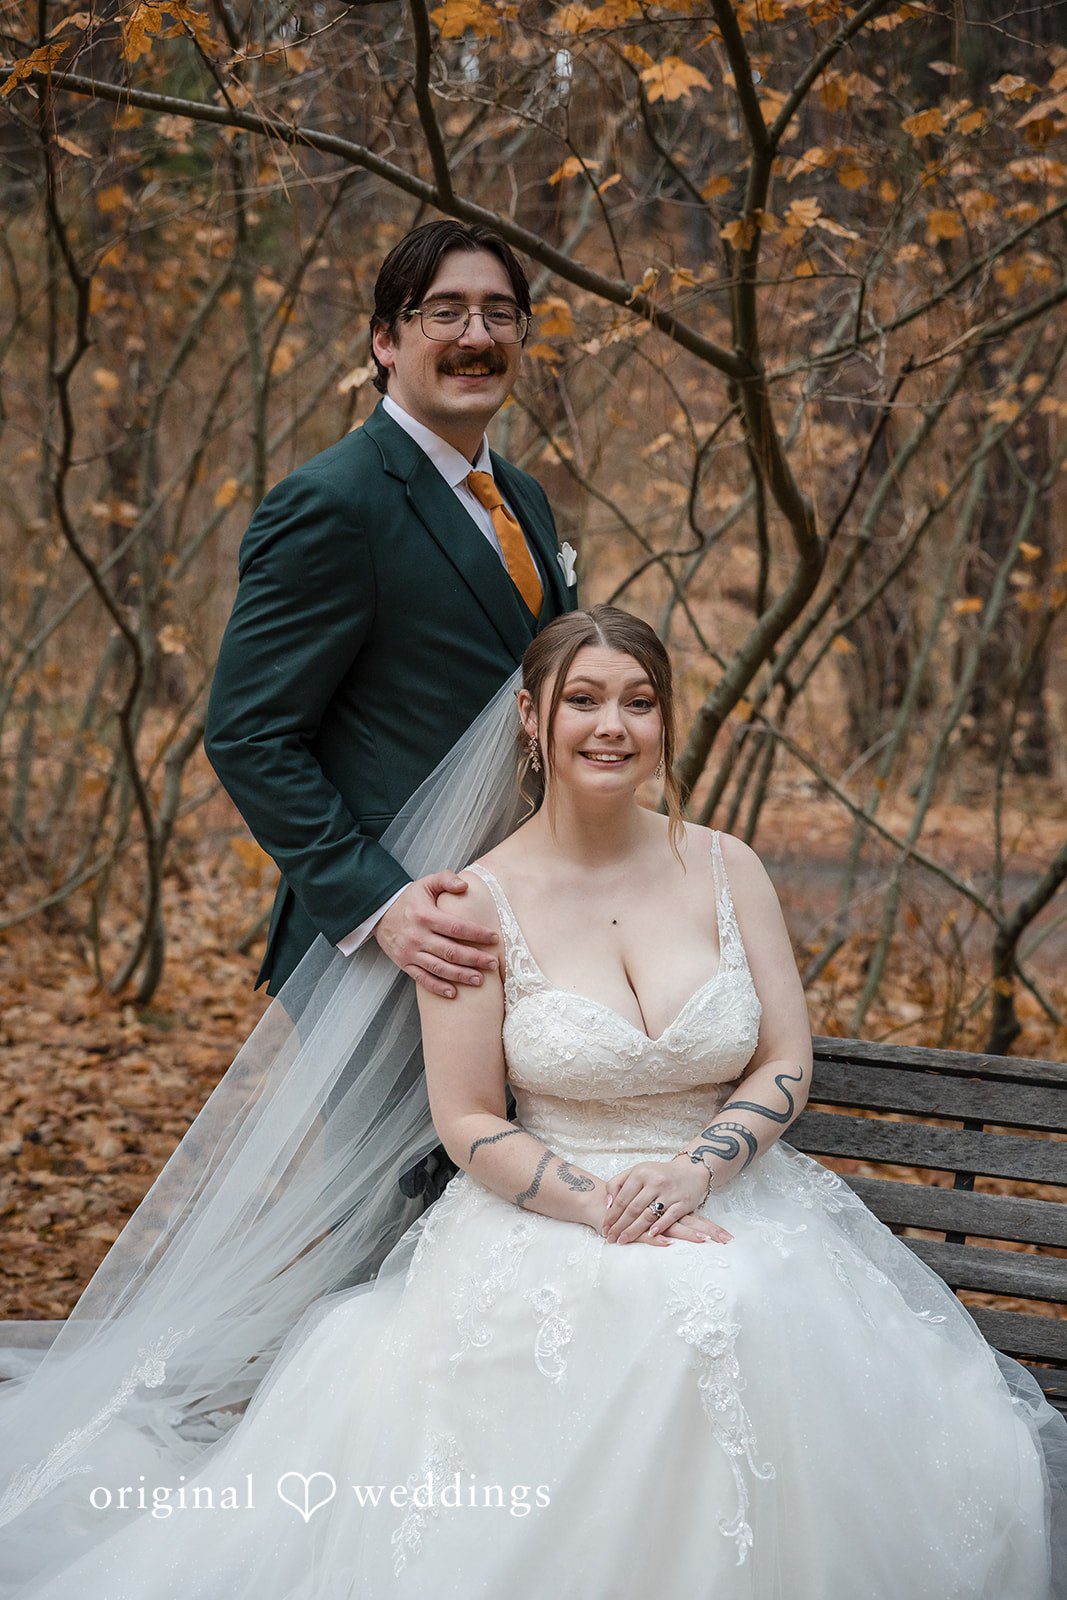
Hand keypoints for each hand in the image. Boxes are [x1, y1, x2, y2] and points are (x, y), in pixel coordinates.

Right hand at [373, 874, 498, 997]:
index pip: (456, 927)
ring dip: (460, 976)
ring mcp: (410, 952)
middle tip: (493, 964)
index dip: (477, 934)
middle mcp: (418, 936)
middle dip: (474, 959)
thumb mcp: (426, 883)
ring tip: (479, 980)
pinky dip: (437, 987)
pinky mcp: (404, 964)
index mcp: (425, 916)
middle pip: (451, 951)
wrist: (379, 914)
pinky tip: (453, 993)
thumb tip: (465, 885)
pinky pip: (422, 979)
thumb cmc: (409, 899)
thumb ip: (446, 879)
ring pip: (439, 968)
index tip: (494, 938)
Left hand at [603, 1158, 720, 1244]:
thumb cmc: (659, 1174)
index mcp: (641, 1173)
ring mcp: (670, 1192)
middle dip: (620, 1226)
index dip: (612, 1215)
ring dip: (634, 1230)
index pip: (622, 1198)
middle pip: (633, 1208)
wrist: (690, 1171)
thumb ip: (618, 1184)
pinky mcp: (683, 1202)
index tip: (605, 1227)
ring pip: (648, 1215)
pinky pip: (669, 1217)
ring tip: (623, 1240)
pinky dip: (659, 1227)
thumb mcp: (637, 1171)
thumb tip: (607, 1203)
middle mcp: (655, 1181)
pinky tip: (649, 1235)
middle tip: (611, 1238)